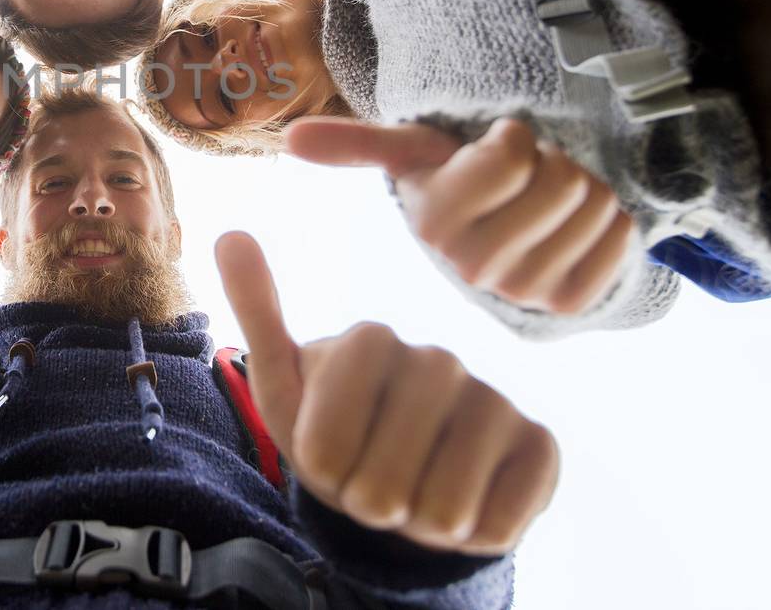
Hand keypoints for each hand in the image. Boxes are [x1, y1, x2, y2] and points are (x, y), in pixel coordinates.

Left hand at [216, 232, 557, 555]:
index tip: (328, 455)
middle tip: (373, 481)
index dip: (322, 473)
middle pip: (384, 484)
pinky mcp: (540, 444)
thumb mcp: (283, 385)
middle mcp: (439, 357)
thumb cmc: (335, 429)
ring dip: (419, 525)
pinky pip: (496, 524)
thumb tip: (229, 233)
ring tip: (415, 492)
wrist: (405, 472)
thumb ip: (257, 314)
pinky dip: (472, 536)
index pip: (326, 448)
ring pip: (443, 510)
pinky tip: (467, 503)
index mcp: (370, 339)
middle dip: (368, 504)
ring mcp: (495, 398)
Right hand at [286, 116, 632, 314]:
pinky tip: (573, 233)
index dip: (512, 141)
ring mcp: (525, 290)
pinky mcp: (573, 301)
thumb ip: (357, 144)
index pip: (511, 153)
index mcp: (434, 225)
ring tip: (547, 205)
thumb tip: (289, 137)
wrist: (506, 245)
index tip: (493, 156)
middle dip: (552, 164)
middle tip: (526, 184)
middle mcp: (474, 267)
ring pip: (594, 202)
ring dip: (583, 190)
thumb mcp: (414, 158)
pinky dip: (609, 224)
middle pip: (558, 179)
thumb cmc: (460, 187)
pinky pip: (619, 237)